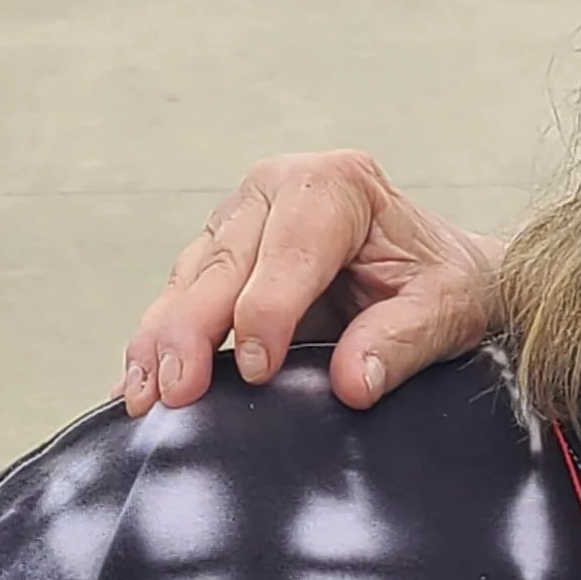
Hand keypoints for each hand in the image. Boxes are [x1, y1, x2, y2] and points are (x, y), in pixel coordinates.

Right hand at [120, 155, 503, 417]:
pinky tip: (135, 385)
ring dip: (160, 340)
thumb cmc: (441, 283)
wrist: (435, 276)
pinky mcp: (217, 257)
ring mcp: (239, 221)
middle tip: (175, 389)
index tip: (258, 368)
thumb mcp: (445, 310)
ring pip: (189, 280)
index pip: (290, 249)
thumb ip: (400, 343)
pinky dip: (157, 344)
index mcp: (336, 185)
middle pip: (224, 262)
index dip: (268, 310)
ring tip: (144, 394)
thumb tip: (352, 384)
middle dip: (192, 329)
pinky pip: (178, 300)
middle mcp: (276, 190)